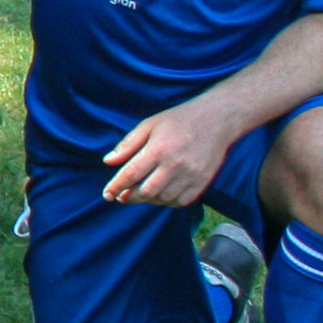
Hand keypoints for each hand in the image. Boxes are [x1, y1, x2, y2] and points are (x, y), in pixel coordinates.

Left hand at [102, 100, 230, 209]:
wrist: (216, 120)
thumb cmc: (178, 121)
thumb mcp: (148, 125)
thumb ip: (127, 145)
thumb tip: (108, 161)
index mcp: (158, 149)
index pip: (131, 174)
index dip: (116, 187)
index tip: (106, 194)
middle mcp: (175, 165)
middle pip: (146, 192)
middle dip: (129, 197)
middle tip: (122, 196)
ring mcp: (191, 176)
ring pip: (162, 199)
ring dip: (148, 200)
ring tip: (140, 194)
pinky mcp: (202, 182)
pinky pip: (181, 202)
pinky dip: (167, 202)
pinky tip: (160, 195)